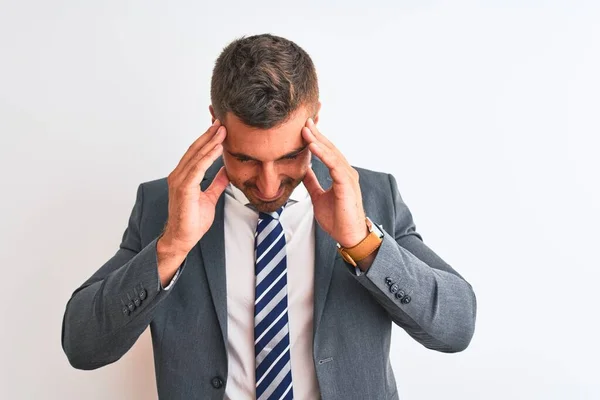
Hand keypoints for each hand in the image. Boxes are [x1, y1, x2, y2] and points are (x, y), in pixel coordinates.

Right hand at [160, 120, 229, 254]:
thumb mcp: (210, 197)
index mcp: (184, 176)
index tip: (219, 128)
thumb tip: (225, 171)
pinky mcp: (184, 188)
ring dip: (210, 142)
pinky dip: (208, 157)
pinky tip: (217, 148)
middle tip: (221, 121)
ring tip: (222, 130)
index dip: (208, 139)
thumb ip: (216, 183)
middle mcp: (178, 175)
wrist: (183, 238)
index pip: (196, 153)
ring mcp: (179, 181)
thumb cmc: (192, 220)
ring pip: (196, 156)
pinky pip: (197, 168)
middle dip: (209, 135)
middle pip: (195, 150)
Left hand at [302, 118, 368, 247]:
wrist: (349, 236)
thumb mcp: (318, 196)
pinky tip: (312, 145)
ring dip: (317, 140)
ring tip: (305, 129)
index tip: (304, 127)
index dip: (316, 139)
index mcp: (340, 174)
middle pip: (330, 148)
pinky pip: (334, 165)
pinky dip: (322, 154)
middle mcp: (346, 172)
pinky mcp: (347, 184)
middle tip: (305, 119)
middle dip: (317, 133)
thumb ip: (312, 182)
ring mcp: (348, 177)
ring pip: (331, 153)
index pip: (327, 152)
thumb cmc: (337, 218)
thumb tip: (303, 171)